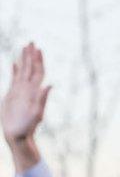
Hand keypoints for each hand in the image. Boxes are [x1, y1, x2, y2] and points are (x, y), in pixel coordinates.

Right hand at [2, 43, 50, 157]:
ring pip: (23, 71)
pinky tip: (14, 62)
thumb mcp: (36, 114)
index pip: (38, 72)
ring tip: (24, 47)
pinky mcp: (12, 95)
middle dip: (31, 55)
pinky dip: (15, 69)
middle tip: (31, 42)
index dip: (38, 60)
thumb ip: (42, 99)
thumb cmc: (28, 127)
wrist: (18, 135)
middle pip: (30, 68)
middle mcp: (28, 89)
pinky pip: (14, 78)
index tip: (38, 48)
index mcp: (34, 91)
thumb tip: (50, 85)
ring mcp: (20, 91)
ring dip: (24, 59)